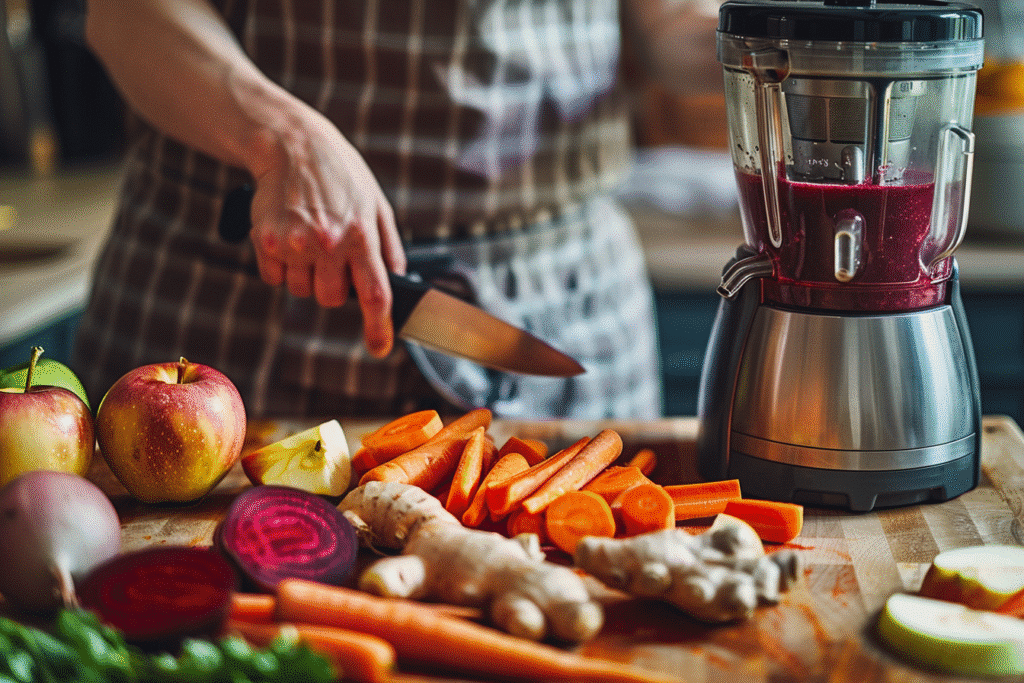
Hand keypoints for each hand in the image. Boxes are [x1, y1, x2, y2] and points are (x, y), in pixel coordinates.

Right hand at [248, 109, 405, 357]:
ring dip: (306, 276)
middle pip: (331, 300)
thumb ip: (390, 248)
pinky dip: (280, 267)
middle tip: (331, 258)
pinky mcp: (265, 240)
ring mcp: (294, 242)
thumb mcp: (377, 205)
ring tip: (309, 240)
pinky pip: (273, 278)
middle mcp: (328, 242)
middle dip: (334, 288)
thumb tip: (398, 285)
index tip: (380, 347)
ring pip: (301, 291)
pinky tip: (287, 238)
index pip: (375, 295)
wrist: (292, 144)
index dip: (379, 327)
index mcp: (362, 235)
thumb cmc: (341, 176)